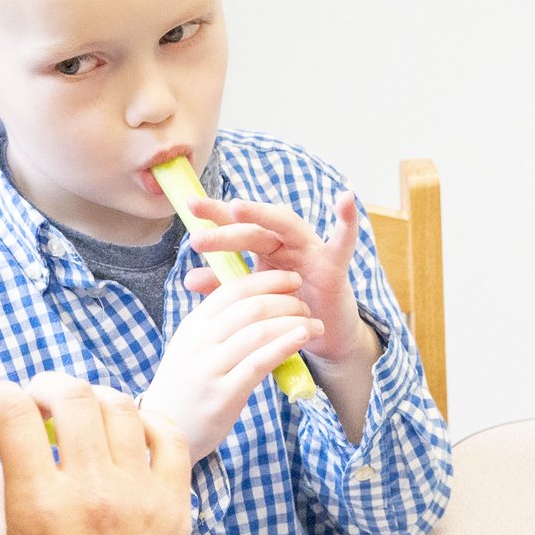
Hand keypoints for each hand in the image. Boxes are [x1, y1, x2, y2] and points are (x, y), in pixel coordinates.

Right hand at [0, 374, 195, 534]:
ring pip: (122, 407)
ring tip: (84, 415)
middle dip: (47, 385)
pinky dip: (147, 419)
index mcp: (38, 506)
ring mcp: (141, 497)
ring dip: (95, 399)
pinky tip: (131, 429)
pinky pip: (170, 436)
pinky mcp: (177, 507)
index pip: (14, 413)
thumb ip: (4, 494)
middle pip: (73, 397)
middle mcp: (93, 493)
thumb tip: (10, 446)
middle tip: (40, 400)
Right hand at [143, 267, 320, 455]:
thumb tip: (252, 298)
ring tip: (315, 325)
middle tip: (307, 304)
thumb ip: (218, 324)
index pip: (232, 289)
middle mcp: (199, 341)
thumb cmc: (187, 386)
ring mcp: (209, 367)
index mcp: (193, 325)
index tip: (293, 279)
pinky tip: (303, 339)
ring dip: (293, 322)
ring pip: (258, 331)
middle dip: (286, 301)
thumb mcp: (193, 347)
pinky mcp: (223, 393)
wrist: (165, 430)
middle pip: (250, 307)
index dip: (268, 280)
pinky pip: (259, 362)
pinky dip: (285, 345)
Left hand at [186, 192, 374, 369]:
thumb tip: (188, 278)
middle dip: (226, 230)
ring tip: (236, 207)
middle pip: (255, 230)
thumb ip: (225, 285)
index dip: (215, 217)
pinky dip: (347, 221)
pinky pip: (343, 242)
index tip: (188, 208)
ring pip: (286, 226)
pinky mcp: (334, 266)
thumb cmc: (289, 312)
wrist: (325, 335)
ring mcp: (311, 251)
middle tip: (198, 239)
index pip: (237, 228)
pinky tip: (346, 199)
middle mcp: (287, 243)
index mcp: (265, 249)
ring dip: (261, 215)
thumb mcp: (253, 297)